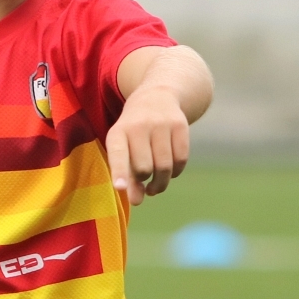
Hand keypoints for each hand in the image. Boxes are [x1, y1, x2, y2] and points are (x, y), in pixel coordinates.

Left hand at [106, 83, 189, 205]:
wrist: (157, 96)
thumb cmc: (134, 133)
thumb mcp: (123, 147)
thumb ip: (127, 176)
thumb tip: (137, 201)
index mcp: (118, 132)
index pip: (118, 154)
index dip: (119, 172)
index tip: (120, 188)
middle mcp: (139, 125)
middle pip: (145, 167)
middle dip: (146, 182)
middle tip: (145, 185)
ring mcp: (161, 124)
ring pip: (164, 166)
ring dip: (161, 183)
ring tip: (156, 187)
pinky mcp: (180, 125)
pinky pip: (181, 159)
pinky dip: (176, 172)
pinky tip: (170, 172)